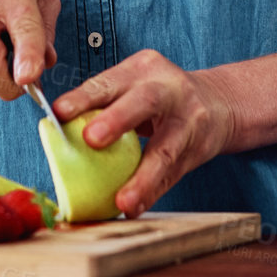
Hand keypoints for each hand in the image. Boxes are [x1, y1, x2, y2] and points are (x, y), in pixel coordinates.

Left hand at [52, 49, 235, 215]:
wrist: (219, 102)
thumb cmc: (161, 95)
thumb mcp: (136, 84)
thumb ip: (104, 102)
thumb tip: (58, 128)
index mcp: (142, 68)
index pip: (109, 81)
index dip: (84, 97)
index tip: (59, 112)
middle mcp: (168, 89)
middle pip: (144, 101)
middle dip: (117, 120)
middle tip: (91, 139)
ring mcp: (188, 119)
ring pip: (165, 149)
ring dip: (143, 178)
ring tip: (123, 201)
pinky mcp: (198, 148)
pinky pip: (173, 174)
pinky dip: (153, 192)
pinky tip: (136, 207)